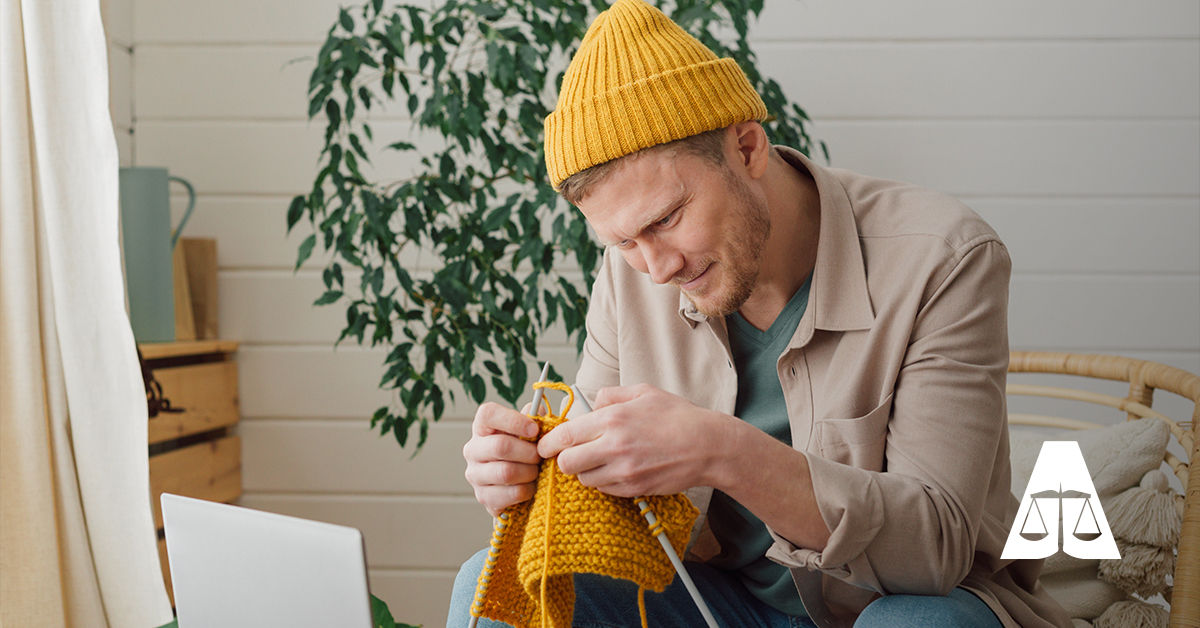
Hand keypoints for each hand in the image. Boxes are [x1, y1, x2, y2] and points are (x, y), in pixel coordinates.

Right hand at [463, 402, 542, 516]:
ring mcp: (475, 475)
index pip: (488, 414)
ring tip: (537, 471)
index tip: (535, 430)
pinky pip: (510, 493)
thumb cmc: (522, 450)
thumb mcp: (527, 430)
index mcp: (481, 427)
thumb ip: (533, 418)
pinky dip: (527, 490)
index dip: (514, 421)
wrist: (515, 483)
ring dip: (529, 472)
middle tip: (541, 456)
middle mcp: (472, 449)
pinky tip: (530, 486)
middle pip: (500, 446)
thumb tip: (538, 410)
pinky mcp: (483, 497)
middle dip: (529, 452)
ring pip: (506, 472)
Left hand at [537, 384, 728, 497]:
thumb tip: (591, 404)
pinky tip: (617, 469)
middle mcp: (614, 446)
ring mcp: (624, 471)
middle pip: (566, 464)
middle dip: (564, 460)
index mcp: (612, 419)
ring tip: (600, 460)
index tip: (546, 445)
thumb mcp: (643, 392)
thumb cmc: (678, 417)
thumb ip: (611, 396)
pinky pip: (604, 490)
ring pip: (584, 480)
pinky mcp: (634, 488)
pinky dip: (604, 482)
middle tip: (572, 454)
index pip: (564, 436)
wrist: (708, 446)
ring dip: (586, 472)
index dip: (549, 443)